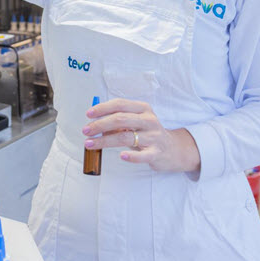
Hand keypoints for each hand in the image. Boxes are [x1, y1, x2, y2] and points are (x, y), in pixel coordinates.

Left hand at [82, 98, 201, 173]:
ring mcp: (153, 136)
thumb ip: (119, 121)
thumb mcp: (137, 122)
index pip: (119, 104)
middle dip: (99, 125)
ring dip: (105, 141)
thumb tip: (95, 123)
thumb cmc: (149, 133)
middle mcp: (149, 120)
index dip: (102, 108)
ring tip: (90, 144)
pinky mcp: (156, 152)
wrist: (173, 149)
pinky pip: (142, 155)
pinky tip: (121, 156)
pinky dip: (131, 156)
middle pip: (120, 119)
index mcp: (142, 109)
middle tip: (85, 131)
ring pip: (126, 137)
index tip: (88, 114)